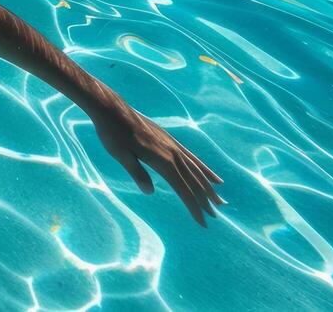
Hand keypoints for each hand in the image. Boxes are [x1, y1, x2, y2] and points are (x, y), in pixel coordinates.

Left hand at [94, 103, 224, 224]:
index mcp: (162, 161)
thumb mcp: (121, 155)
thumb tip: (149, 192)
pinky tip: (212, 176)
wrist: (112, 109)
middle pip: (194, 181)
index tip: (203, 223)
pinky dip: (204, 168)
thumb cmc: (113, 133)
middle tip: (215, 216)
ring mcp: (173, 145)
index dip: (194, 207)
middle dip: (205, 200)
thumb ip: (137, 173)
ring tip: (220, 200)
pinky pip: (192, 157)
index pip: (184, 190)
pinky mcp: (170, 139)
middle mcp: (172, 153)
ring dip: (208, 186)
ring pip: (196, 170)